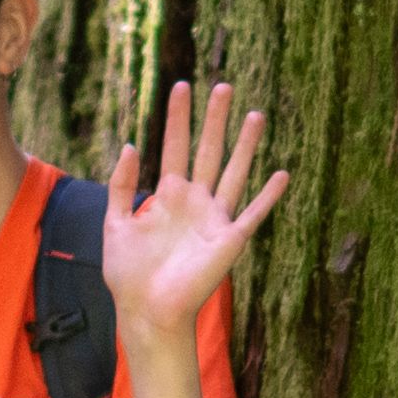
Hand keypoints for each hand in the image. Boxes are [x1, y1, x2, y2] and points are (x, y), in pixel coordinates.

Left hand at [101, 79, 285, 341]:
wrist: (146, 311)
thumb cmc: (128, 275)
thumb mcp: (115, 224)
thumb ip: (122, 186)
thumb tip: (130, 146)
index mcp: (167, 196)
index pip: (174, 146)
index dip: (177, 118)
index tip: (181, 86)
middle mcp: (194, 202)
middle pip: (208, 151)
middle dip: (215, 119)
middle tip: (224, 86)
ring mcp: (214, 219)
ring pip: (233, 172)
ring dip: (245, 145)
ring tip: (255, 114)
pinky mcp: (229, 240)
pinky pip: (252, 214)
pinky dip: (268, 196)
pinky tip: (282, 174)